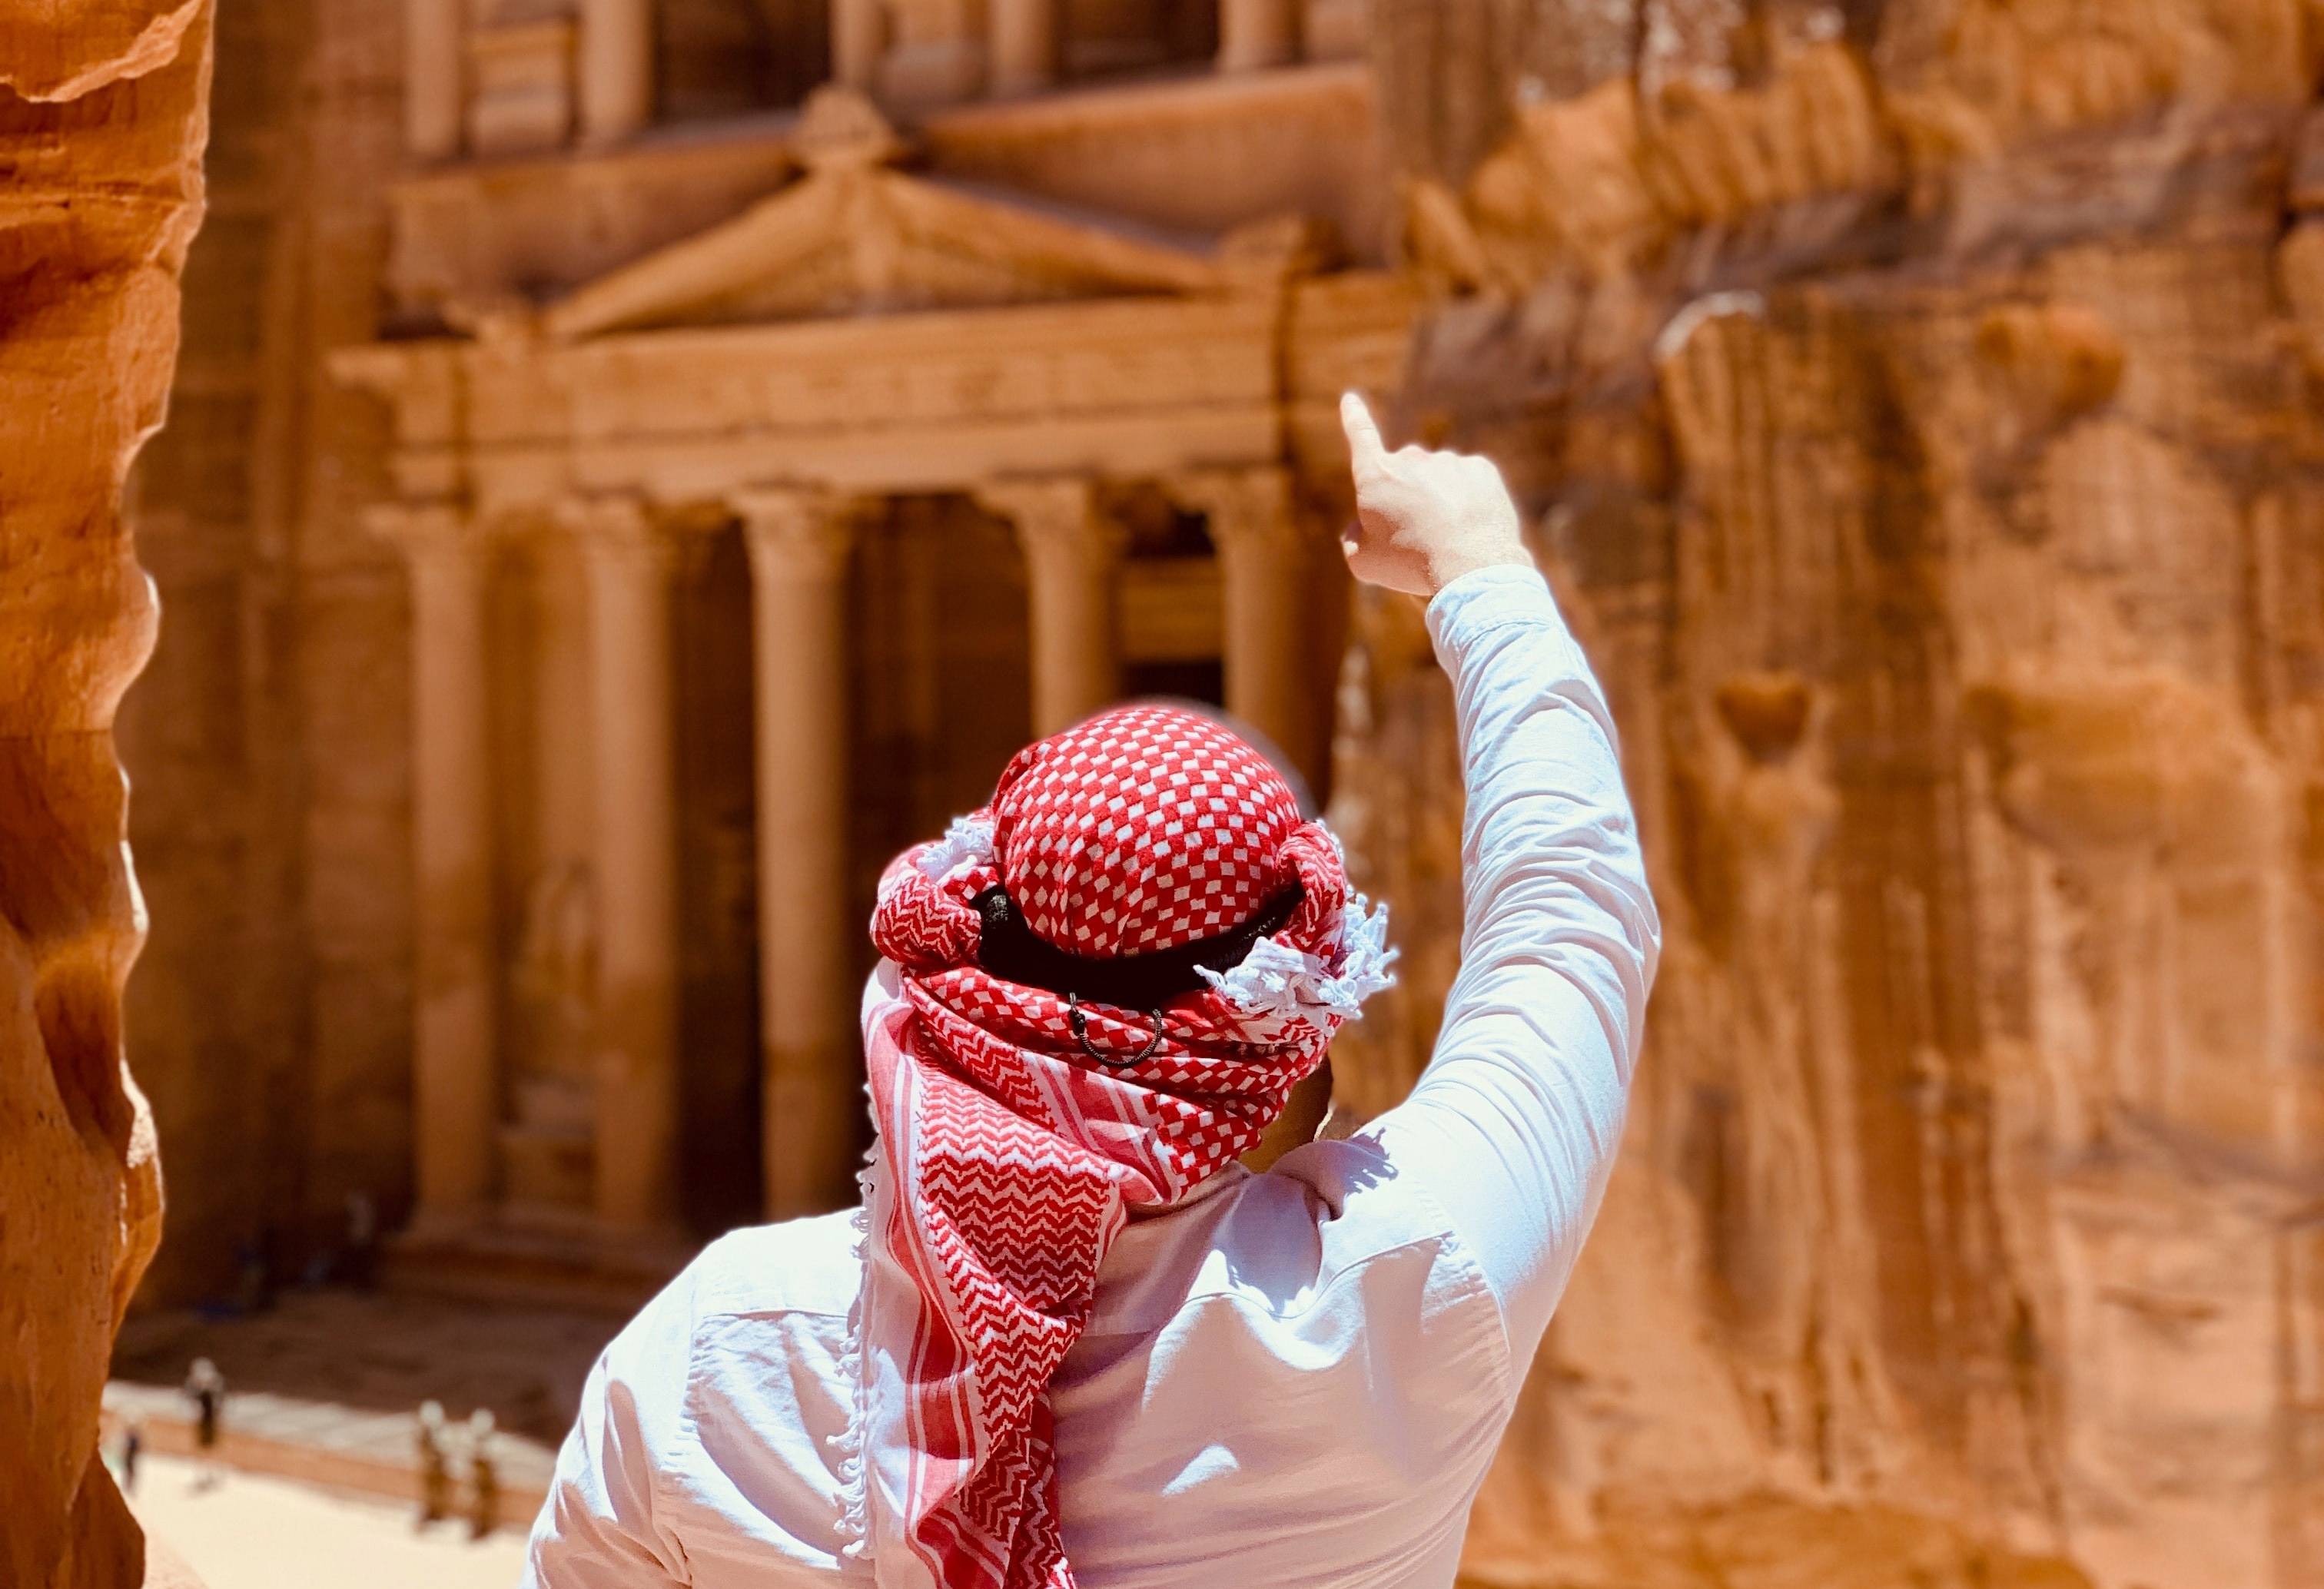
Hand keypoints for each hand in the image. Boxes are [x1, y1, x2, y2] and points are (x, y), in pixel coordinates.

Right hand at [1338, 391, 1530, 597]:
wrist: (1470, 566)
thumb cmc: (1410, 566)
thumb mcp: (1364, 562)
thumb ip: (1354, 539)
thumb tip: (1360, 526)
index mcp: (1376, 475)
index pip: (1360, 436)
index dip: (1354, 418)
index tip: (1351, 398)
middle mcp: (1411, 459)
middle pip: (1405, 472)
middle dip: (1406, 494)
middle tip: (1414, 535)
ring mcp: (1449, 461)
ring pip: (1439, 479)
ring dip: (1439, 500)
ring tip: (1448, 538)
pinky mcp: (1481, 469)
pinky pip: (1468, 481)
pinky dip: (1467, 500)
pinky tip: (1470, 525)